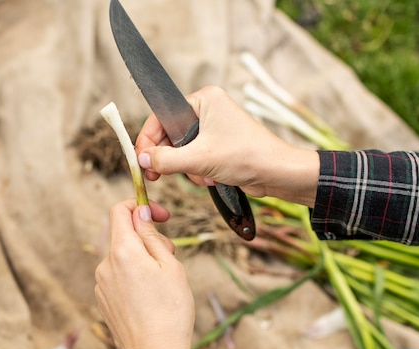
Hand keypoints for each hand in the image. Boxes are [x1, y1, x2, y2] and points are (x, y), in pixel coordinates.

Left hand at [94, 200, 194, 348]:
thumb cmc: (169, 310)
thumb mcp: (170, 265)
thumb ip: (152, 235)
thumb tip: (140, 214)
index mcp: (122, 251)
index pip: (119, 211)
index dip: (140, 206)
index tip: (161, 215)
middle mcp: (105, 265)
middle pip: (124, 235)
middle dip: (147, 237)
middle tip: (171, 256)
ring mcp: (101, 284)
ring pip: (122, 257)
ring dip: (142, 258)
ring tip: (163, 281)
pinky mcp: (103, 300)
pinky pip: (118, 276)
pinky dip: (134, 276)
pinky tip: (150, 296)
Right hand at [135, 86, 319, 207]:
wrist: (277, 174)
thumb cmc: (247, 156)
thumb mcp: (200, 159)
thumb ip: (166, 159)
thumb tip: (142, 160)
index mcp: (204, 100)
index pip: (162, 116)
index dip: (148, 139)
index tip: (141, 159)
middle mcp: (208, 110)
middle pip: (170, 136)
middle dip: (171, 159)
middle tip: (157, 175)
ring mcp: (214, 129)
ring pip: (182, 151)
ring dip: (188, 168)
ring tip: (204, 175)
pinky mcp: (219, 146)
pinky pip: (195, 159)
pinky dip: (199, 172)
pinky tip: (213, 178)